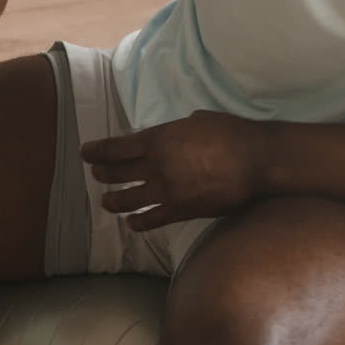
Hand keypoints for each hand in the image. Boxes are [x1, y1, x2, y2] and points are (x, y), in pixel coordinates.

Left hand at [80, 110, 269, 231]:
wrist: (258, 160)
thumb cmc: (231, 133)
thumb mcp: (196, 120)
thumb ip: (173, 130)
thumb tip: (167, 135)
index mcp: (157, 139)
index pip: (114, 147)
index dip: (96, 151)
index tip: (86, 153)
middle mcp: (156, 165)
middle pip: (116, 172)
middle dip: (102, 173)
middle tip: (97, 174)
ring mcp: (167, 190)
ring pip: (127, 199)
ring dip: (113, 201)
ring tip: (106, 201)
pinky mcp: (181, 210)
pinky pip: (151, 221)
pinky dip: (138, 223)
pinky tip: (131, 223)